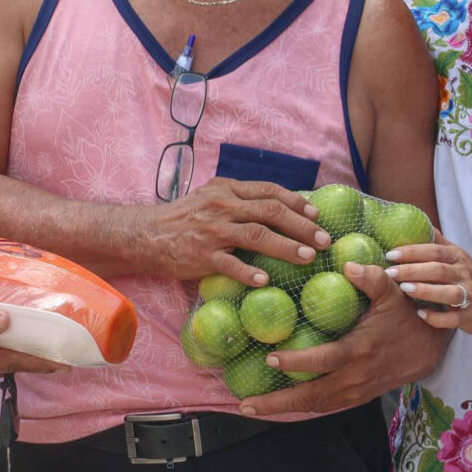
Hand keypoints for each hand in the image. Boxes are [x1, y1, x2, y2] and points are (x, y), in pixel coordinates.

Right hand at [145, 178, 327, 284]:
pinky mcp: (201, 256)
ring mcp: (212, 231)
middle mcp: (223, 206)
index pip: (269, 191)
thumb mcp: (213, 197)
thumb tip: (281, 207)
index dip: (296, 202)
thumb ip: (241, 199)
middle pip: (270, 212)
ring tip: (307, 258)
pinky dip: (249, 273)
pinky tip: (266, 282)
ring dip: (285, 247)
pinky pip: (229, 265)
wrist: (148, 234)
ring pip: (256, 236)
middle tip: (323, 240)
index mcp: (228, 189)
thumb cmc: (186, 217)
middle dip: (301, 226)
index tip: (316, 215)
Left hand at [240, 261, 448, 415]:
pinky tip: (280, 404)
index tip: (270, 358)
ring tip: (252, 407)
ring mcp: (357, 391)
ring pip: (316, 406)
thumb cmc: (408, 316)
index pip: (324, 360)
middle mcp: (356, 376)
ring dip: (284, 409)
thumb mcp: (394, 293)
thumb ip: (372, 277)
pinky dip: (302, 406)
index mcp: (360, 350)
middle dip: (277, 402)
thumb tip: (348, 263)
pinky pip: (326, 406)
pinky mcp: (358, 397)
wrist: (431, 349)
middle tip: (245, 403)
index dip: (298, 362)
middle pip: (312, 396)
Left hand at [383, 240, 471, 336]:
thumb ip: (439, 242)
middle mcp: (464, 274)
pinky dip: (437, 317)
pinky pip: (453, 317)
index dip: (413, 251)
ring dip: (425, 290)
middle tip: (390, 272)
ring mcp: (469, 296)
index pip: (434, 250)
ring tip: (404, 289)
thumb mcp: (458, 256)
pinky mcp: (470, 316)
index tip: (391, 254)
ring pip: (447, 292)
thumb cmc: (471, 278)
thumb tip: (421, 223)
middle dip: (413, 270)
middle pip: (438, 269)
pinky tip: (421, 314)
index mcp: (457, 257)